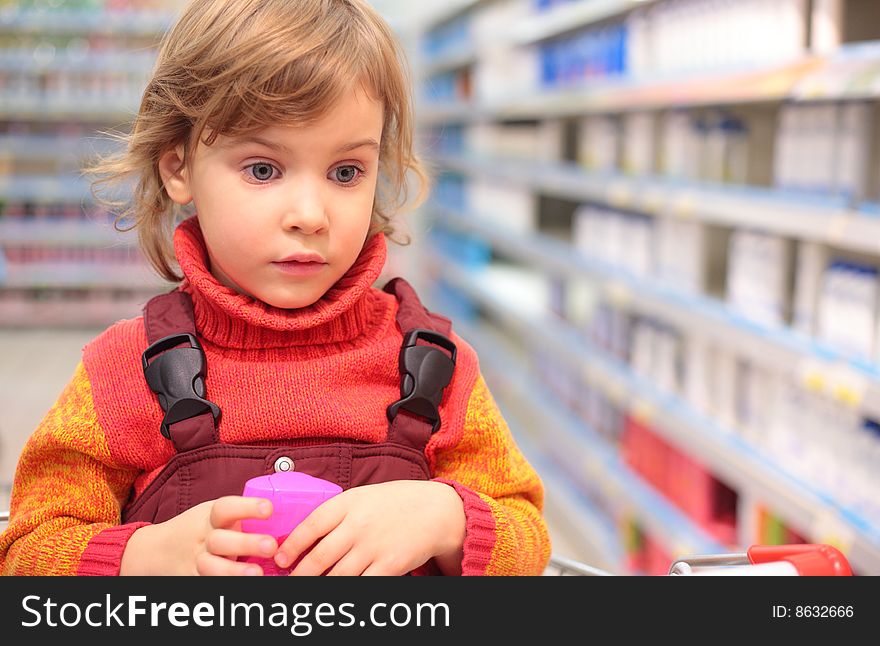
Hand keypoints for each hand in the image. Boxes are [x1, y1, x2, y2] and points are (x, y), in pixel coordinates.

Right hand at [120, 496, 278, 574]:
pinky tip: (245, 587)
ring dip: (234, 571)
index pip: (226, 507)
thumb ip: (241, 514)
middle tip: (271, 546)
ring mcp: (197, 561)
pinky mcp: (195, 579)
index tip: (269, 508)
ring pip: (212, 567)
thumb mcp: (215, 515)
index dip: (247, 507)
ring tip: (257, 574)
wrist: (158, 550)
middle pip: (221, 540)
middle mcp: (203, 538)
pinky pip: (209, 583)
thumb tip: (285, 509)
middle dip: (246, 543)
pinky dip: (226, 585)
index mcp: (211, 517)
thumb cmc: (202, 528)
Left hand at [274, 480, 465, 575]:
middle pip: (319, 557)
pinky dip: (347, 593)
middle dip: (300, 574)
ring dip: (320, 587)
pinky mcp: (390, 565)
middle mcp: (359, 524)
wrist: (437, 510)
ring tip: (309, 592)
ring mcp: (374, 546)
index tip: (280, 558)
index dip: (292, 545)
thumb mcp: (363, 496)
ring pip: (337, 577)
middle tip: (290, 582)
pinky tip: (339, 596)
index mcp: (349, 503)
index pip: (311, 525)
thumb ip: (338, 513)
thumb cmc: (396, 502)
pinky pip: (361, 586)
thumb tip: (307, 536)